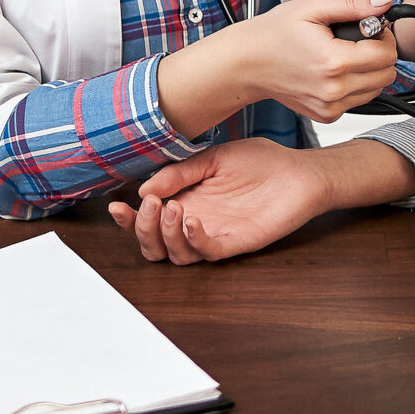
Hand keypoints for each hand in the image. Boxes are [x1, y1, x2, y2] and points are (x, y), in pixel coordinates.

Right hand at [108, 139, 326, 264]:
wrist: (298, 170)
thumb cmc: (259, 162)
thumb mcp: (212, 158)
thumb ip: (179, 173)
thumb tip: (143, 188)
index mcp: (184, 202)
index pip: (147, 221)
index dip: (128, 220)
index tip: (116, 206)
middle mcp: (195, 223)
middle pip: (155, 246)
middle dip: (142, 230)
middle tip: (149, 206)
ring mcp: (215, 235)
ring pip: (176, 255)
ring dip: (166, 235)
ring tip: (171, 208)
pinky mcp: (236, 243)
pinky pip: (208, 253)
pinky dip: (194, 240)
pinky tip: (192, 221)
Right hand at [227, 0, 401, 121]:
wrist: (247, 63)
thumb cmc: (275, 34)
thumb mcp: (314, 8)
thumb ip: (355, 5)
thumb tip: (386, 2)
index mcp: (334, 62)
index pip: (387, 54)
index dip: (383, 35)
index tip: (368, 27)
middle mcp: (334, 90)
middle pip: (387, 74)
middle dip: (379, 53)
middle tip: (358, 40)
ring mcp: (330, 106)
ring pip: (377, 88)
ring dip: (370, 70)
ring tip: (345, 54)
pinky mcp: (327, 115)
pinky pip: (359, 100)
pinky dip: (355, 84)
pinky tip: (335, 71)